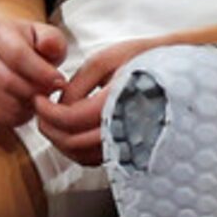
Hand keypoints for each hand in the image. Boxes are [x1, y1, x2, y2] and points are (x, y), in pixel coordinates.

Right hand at [0, 17, 67, 128]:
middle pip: (7, 80)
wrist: (20, 58)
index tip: (59, 80)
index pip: (16, 54)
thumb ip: (52, 39)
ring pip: (4, 100)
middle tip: (53, 90)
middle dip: (35, 90)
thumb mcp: (50, 37)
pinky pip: (1, 115)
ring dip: (29, 103)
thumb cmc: (37, 47)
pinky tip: (32, 104)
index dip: (41, 71)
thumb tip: (47, 46)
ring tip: (43, 95)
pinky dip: (21, 114)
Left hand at [33, 36, 182, 166]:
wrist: (178, 70)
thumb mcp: (105, 60)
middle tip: (40, 111)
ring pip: (82, 156)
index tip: (37, 99)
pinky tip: (71, 131)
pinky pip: (96, 158)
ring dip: (60, 141)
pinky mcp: (132, 149)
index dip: (47, 111)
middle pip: (73, 142)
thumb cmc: (143, 58)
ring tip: (52, 120)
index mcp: (120, 101)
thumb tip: (56, 106)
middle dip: (48, 128)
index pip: (71, 118)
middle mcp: (127, 127)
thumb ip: (77, 85)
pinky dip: (77, 149)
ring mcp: (131, 142)